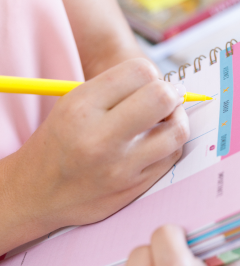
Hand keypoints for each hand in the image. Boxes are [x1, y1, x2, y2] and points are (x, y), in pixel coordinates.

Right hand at [0, 58, 188, 254]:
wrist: (37, 194)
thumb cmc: (59, 142)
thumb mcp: (72, 104)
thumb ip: (115, 89)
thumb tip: (165, 82)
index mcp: (81, 107)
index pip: (140, 71)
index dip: (150, 73)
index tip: (148, 82)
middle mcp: (101, 137)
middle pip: (162, 97)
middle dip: (171, 92)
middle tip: (168, 97)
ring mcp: (120, 166)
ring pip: (176, 130)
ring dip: (177, 120)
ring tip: (166, 120)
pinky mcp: (134, 187)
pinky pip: (171, 156)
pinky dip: (170, 144)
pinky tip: (157, 142)